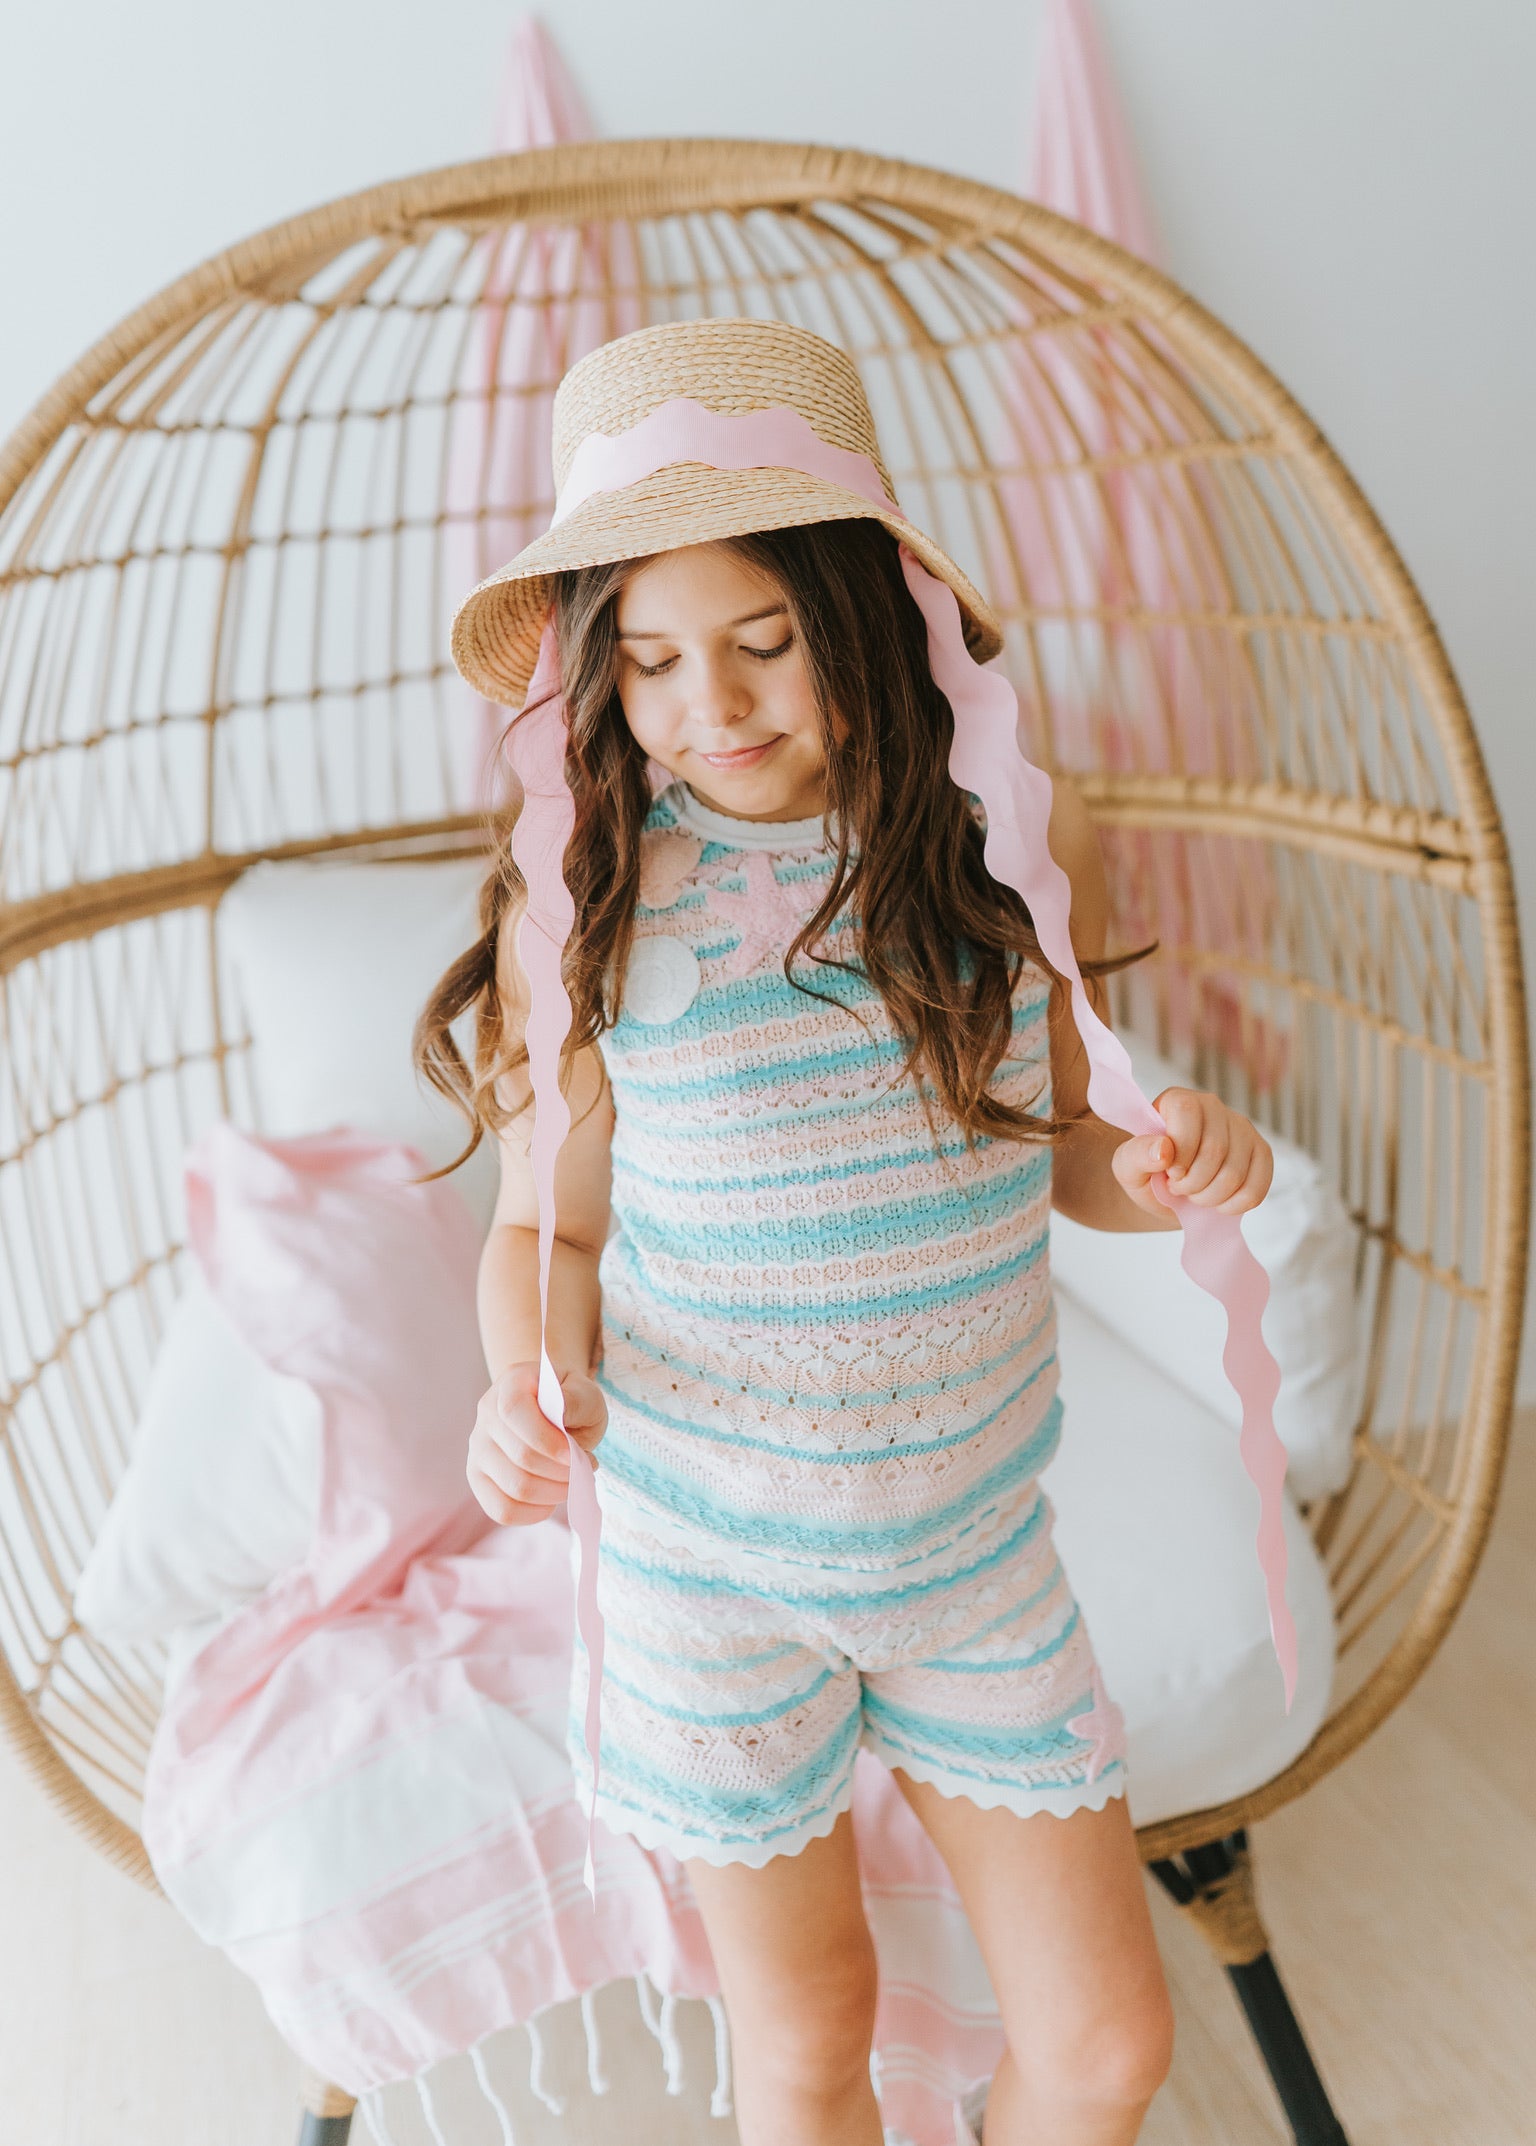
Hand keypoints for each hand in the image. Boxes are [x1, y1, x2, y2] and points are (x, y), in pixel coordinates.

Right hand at [467, 1358, 607, 1526]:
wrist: (554, 1412)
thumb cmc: (571, 1403)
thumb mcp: (586, 1393)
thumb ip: (578, 1400)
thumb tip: (563, 1415)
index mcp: (510, 1383)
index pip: (514, 1411)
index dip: (546, 1439)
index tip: (575, 1454)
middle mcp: (485, 1415)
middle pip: (520, 1457)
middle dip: (562, 1471)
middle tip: (585, 1467)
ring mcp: (477, 1449)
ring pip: (514, 1488)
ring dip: (554, 1492)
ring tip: (572, 1481)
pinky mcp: (478, 1479)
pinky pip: (502, 1510)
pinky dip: (534, 1513)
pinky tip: (552, 1499)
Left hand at [1111, 1087, 1273, 1221]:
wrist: (1168, 1191)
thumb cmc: (1147, 1172)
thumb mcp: (1127, 1166)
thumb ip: (1136, 1154)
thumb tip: (1164, 1149)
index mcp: (1177, 1100)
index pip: (1187, 1112)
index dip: (1180, 1150)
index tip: (1169, 1172)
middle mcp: (1212, 1106)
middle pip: (1214, 1149)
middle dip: (1192, 1183)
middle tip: (1179, 1188)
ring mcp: (1241, 1128)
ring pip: (1235, 1173)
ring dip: (1210, 1197)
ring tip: (1195, 1195)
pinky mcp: (1260, 1152)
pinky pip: (1257, 1186)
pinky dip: (1234, 1205)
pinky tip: (1218, 1203)